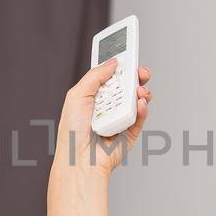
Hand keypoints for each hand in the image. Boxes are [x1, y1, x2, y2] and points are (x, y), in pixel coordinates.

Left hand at [53, 59, 152, 174]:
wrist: (80, 160)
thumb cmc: (72, 132)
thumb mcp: (77, 95)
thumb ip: (95, 76)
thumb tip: (113, 63)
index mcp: (93, 96)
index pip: (109, 76)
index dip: (119, 66)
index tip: (128, 55)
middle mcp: (107, 106)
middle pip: (126, 86)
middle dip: (136, 76)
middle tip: (141, 71)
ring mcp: (119, 119)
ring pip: (136, 100)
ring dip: (141, 92)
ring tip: (139, 91)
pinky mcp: (129, 132)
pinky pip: (140, 117)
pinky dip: (143, 108)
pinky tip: (141, 103)